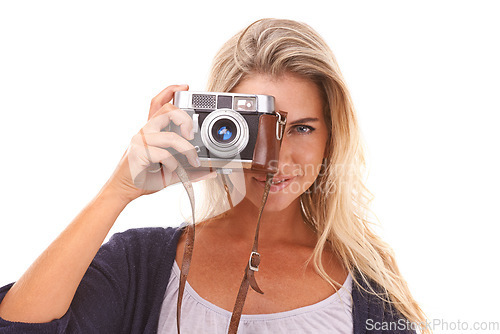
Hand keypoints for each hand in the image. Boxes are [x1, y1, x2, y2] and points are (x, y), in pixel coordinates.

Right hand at [103, 84, 214, 202]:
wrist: (125, 190)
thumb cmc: (146, 177)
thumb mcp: (172, 172)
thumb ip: (190, 170)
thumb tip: (211, 172)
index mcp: (153, 130)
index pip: (158, 103)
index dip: (170, 91)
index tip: (185, 86)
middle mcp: (146, 131)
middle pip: (166, 110)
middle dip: (185, 119)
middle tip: (192, 135)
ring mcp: (141, 141)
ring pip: (169, 136)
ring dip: (186, 149)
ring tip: (193, 160)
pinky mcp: (138, 153)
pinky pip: (162, 154)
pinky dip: (173, 164)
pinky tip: (174, 170)